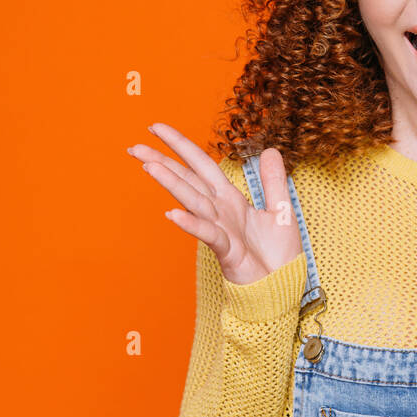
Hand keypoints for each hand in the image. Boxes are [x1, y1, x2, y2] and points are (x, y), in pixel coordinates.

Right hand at [127, 123, 302, 284]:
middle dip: (162, 160)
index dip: (181, 145)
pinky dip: (191, 223)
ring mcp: (220, 229)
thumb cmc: (278, 255)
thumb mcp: (281, 209)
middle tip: (133, 146)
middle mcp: (220, 210)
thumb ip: (273, 180)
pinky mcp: (226, 250)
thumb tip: (270, 149)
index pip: (201, 164)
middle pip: (187, 179)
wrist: (283, 288)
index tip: (157, 128)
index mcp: (230, 198)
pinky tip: (172, 213)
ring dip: (171, 183)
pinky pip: (208, 233)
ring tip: (148, 166)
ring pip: (193, 200)